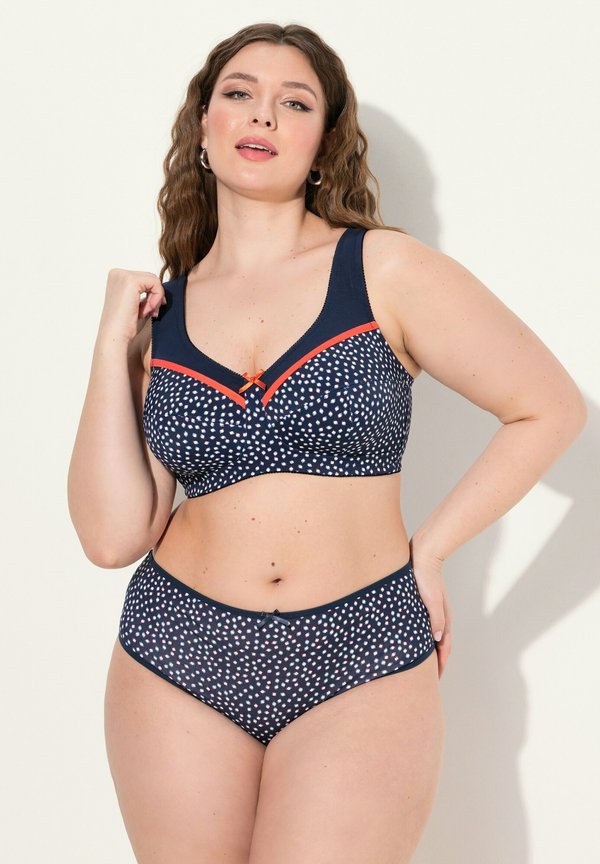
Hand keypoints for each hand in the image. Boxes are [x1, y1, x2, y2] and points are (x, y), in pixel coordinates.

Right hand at [98, 268, 165, 343]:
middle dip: (155, 296)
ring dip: (156, 298)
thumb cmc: (125, 326)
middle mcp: (117, 273)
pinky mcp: (131, 281)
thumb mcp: (137, 304)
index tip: (149, 310)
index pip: (144, 279)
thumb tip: (160, 289)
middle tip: (151, 313)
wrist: (115, 336)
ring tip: (147, 312)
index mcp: (116, 277)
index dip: (151, 295)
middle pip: (150, 278)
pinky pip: (156, 283)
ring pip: (154, 280)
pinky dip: (157, 298)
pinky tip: (148, 310)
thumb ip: (146, 294)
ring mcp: (123, 275)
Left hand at [409, 538, 452, 678]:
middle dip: (434, 662)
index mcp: (443, 618)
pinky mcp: (421, 604)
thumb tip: (438, 640)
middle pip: (438, 645)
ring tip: (416, 665)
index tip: (435, 680)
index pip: (444, 647)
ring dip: (426, 651)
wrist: (424, 554)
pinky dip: (419, 638)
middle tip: (426, 679)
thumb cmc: (427, 577)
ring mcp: (431, 611)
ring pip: (430, 637)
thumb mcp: (431, 599)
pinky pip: (421, 626)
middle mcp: (439, 617)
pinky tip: (409, 641)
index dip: (440, 664)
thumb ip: (436, 619)